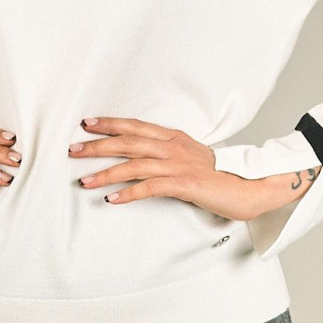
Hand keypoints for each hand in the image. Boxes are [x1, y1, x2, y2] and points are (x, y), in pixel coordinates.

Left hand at [69, 116, 263, 220]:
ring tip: (84, 181)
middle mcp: (173, 147)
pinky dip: (129, 193)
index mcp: (173, 137)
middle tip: (73, 150)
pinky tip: (112, 199)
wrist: (249, 186)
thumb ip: (165, 152)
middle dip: (98, 146)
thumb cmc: (218, 175)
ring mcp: (179, 165)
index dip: (110, 123)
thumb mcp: (189, 156)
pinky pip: (150, 187)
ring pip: (134, 165)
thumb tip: (138, 156)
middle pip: (128, 142)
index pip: (135, 125)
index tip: (86, 123)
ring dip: (106, 173)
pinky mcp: (185, 185)